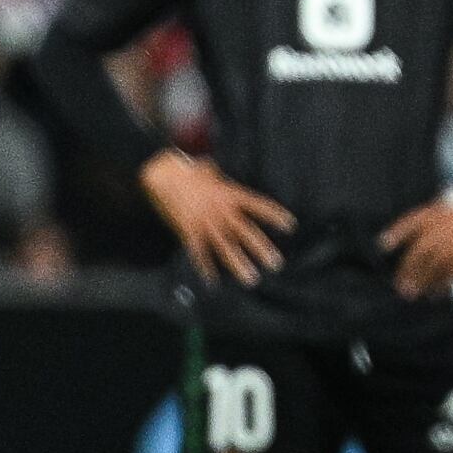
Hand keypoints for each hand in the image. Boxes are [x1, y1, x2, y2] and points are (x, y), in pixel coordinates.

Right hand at [140, 150, 292, 284]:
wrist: (161, 175)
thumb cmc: (187, 171)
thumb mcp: (210, 170)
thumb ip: (220, 178)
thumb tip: (219, 171)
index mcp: (229, 193)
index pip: (257, 205)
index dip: (274, 215)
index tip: (290, 226)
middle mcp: (221, 210)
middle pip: (245, 232)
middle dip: (261, 248)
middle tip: (276, 263)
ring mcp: (205, 222)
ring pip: (225, 246)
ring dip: (238, 264)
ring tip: (251, 279)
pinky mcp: (188, 231)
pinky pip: (199, 252)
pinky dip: (205, 267)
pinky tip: (212, 282)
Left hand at [377, 191, 452, 296]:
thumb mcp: (443, 211)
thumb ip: (426, 224)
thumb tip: (406, 244)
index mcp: (434, 213)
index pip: (410, 221)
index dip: (395, 232)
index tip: (382, 245)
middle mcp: (443, 224)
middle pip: (419, 250)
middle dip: (408, 270)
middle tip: (399, 286)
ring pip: (434, 263)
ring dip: (422, 281)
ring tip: (413, 294)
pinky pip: (451, 270)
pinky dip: (442, 283)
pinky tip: (435, 293)